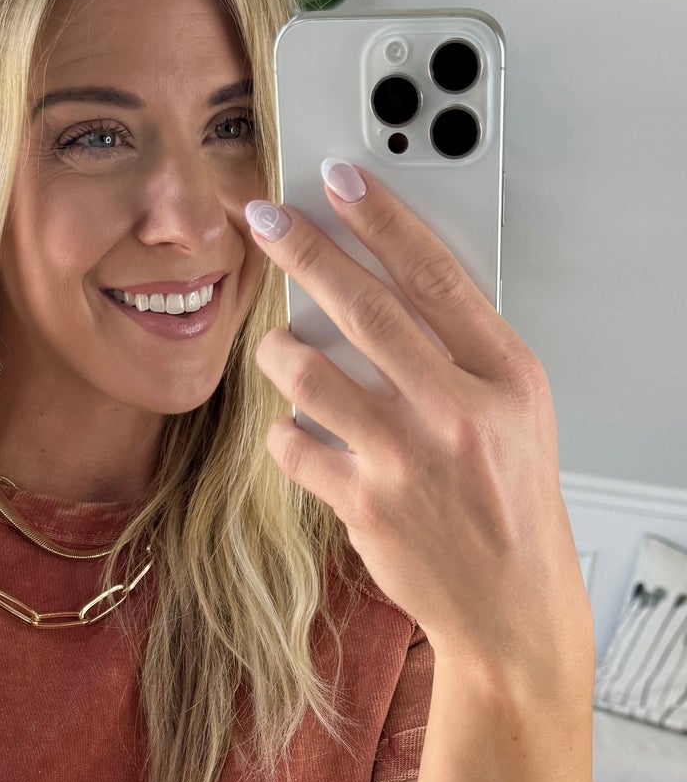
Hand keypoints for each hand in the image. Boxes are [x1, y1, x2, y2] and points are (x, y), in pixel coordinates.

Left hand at [244, 165, 592, 671]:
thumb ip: (463, 353)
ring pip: (310, 375)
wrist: (509, 602)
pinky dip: (285, 434)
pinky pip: (294, 447)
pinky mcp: (364, 505)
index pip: (437, 274)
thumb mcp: (517, 413)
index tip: (340, 180)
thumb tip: (388, 289)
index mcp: (504, 376)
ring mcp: (407, 460)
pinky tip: (296, 432)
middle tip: (264, 220)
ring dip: (278, 351)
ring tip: (277, 348)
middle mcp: (457, 412)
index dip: (382, 218)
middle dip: (305, 252)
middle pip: (365, 308)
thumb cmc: (509, 502)